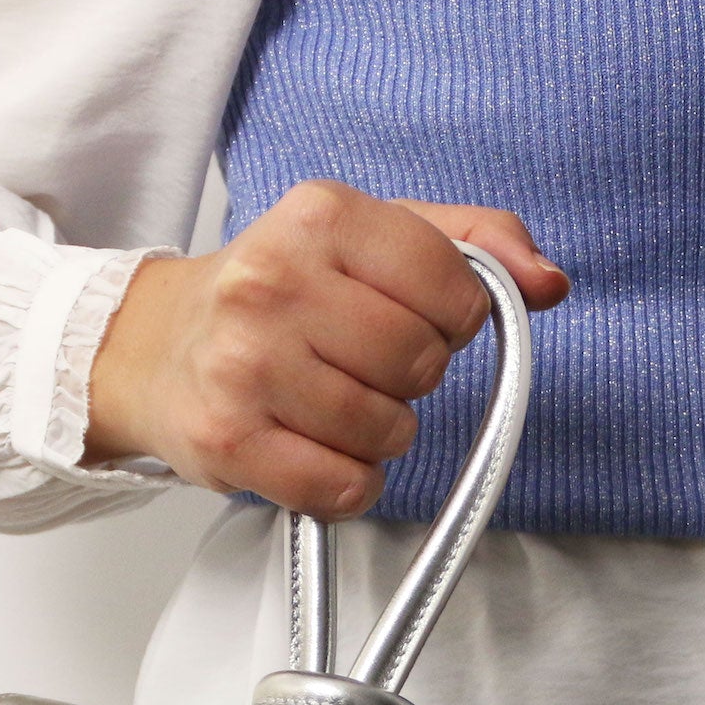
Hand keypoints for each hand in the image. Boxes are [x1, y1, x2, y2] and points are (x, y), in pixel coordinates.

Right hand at [84, 179, 570, 520]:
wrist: (156, 349)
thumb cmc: (276, 297)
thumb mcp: (368, 239)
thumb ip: (472, 245)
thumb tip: (548, 283)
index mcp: (318, 217)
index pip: (454, 285)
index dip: (453, 319)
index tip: (415, 321)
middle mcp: (273, 285)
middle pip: (420, 363)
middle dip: (411, 379)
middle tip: (363, 368)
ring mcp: (245, 366)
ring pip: (387, 431)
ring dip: (379, 436)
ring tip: (332, 407)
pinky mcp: (229, 442)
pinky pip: (344, 487)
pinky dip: (349, 484)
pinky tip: (319, 452)